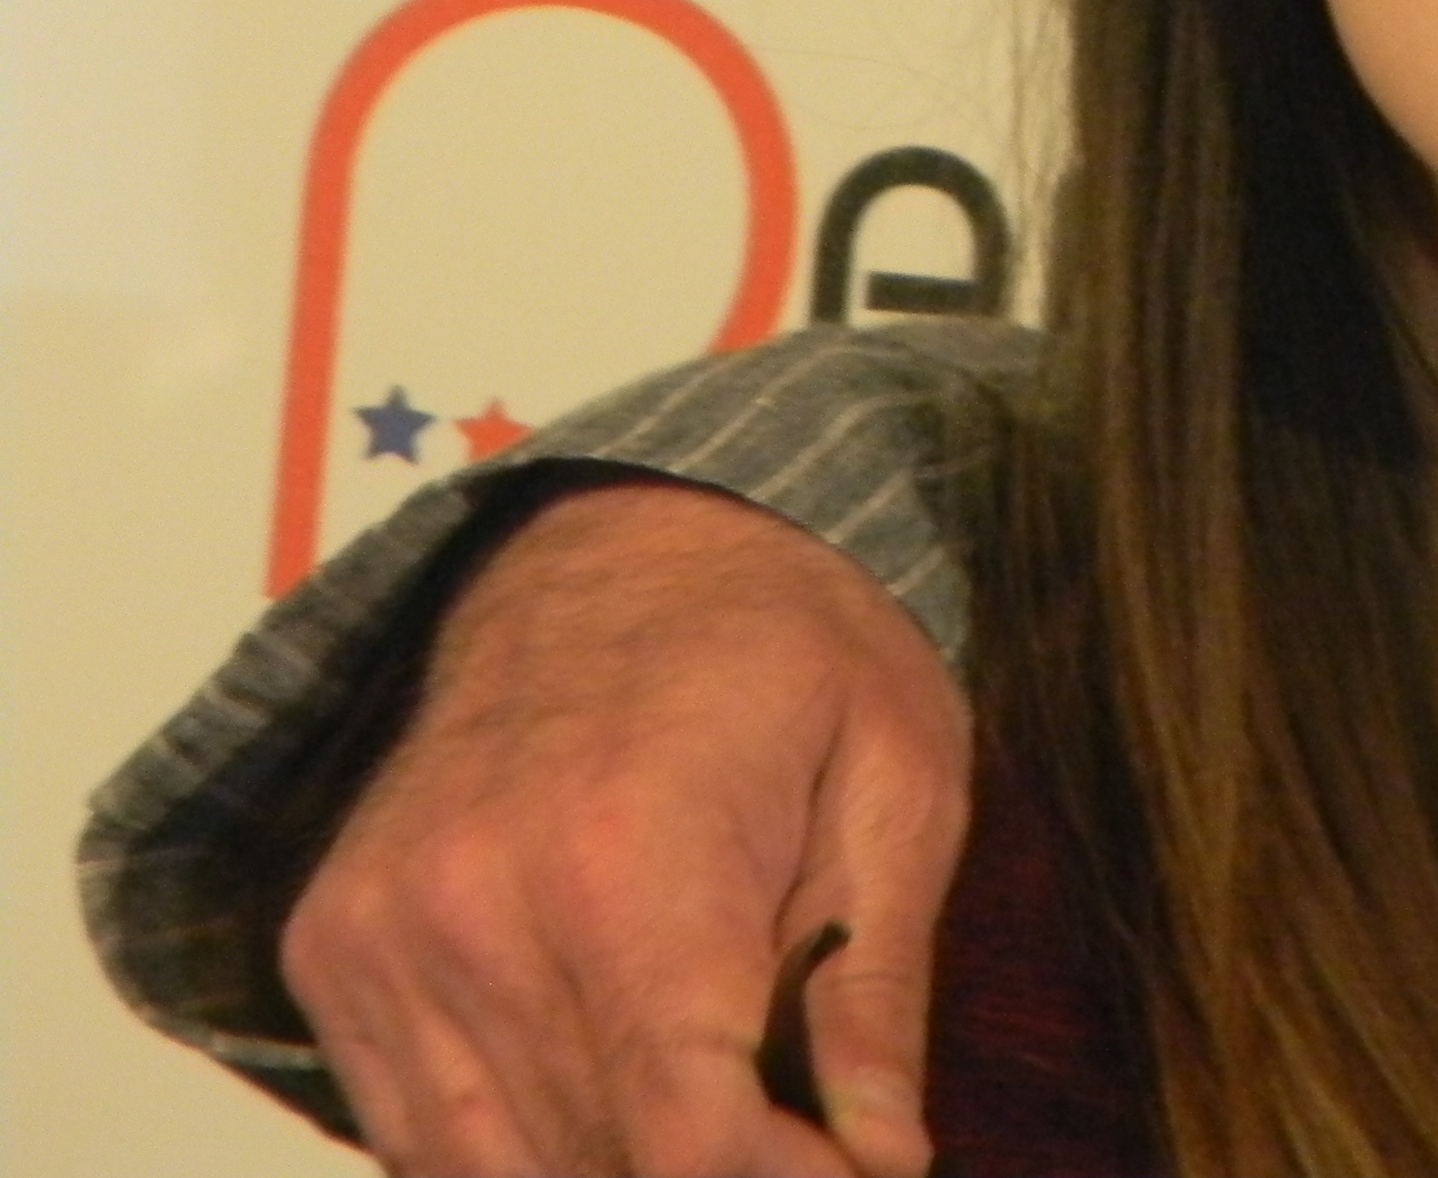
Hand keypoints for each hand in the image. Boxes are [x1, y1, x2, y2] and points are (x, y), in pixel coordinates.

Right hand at [280, 479, 970, 1176]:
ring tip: (717, 1112)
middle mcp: (478, 907)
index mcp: (632, 860)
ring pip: (491, 1169)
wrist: (621, 530)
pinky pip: (410, 1127)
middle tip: (801, 1137)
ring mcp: (385, 930)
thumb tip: (884, 1160)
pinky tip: (608, 1095)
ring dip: (610, 1164)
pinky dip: (513, 1144)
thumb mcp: (898, 780)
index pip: (684, 1137)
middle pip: (593, 1164)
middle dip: (714, 1175)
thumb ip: (877, 989)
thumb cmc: (789, 645)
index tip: (848, 1169)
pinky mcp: (334, 944)